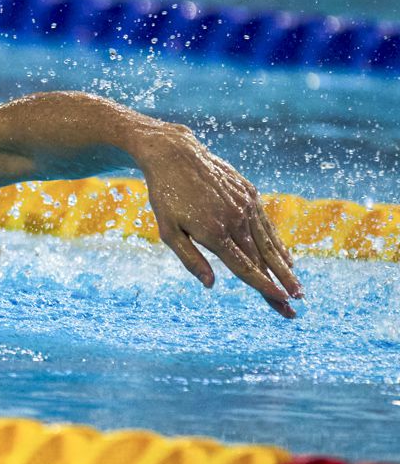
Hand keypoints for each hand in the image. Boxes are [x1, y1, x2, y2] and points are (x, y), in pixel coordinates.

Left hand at [134, 124, 302, 317]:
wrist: (176, 154)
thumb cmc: (166, 196)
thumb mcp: (168, 232)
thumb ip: (191, 260)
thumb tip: (211, 285)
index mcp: (214, 232)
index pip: (244, 267)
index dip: (263, 286)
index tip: (282, 301)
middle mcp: (236, 219)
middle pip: (262, 260)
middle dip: (280, 285)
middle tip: (295, 308)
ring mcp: (246, 205)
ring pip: (269, 243)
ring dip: (285, 267)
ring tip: (298, 289)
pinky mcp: (250, 194)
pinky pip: (267, 224)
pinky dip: (278, 243)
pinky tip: (286, 259)